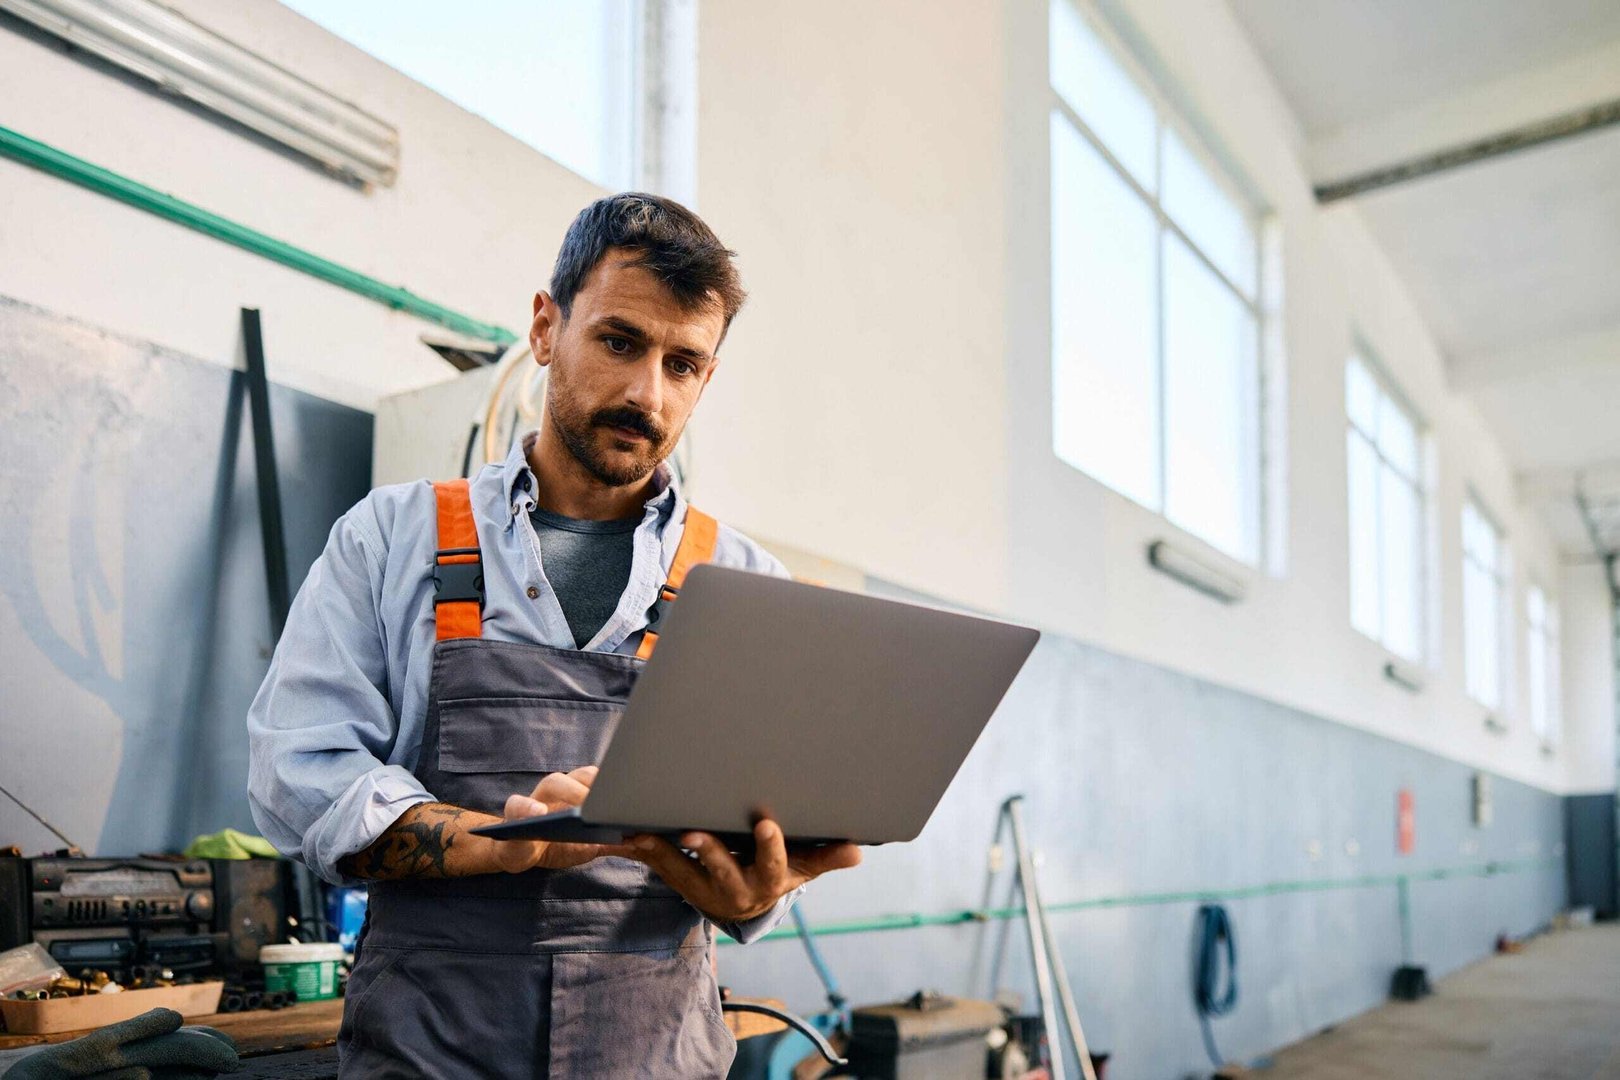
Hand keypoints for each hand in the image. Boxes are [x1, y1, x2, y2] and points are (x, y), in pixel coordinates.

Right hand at [492, 766, 632, 873]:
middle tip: (608, 802)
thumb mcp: (588, 847)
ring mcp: (537, 798)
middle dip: (595, 785)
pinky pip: (517, 804)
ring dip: (568, 791)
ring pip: (552, 783)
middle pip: (579, 776)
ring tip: (579, 807)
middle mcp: (560, 791)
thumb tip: (641, 841)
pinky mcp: (515, 814)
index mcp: (579, 794)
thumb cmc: (557, 843)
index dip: (613, 781)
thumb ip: (612, 843)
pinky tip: (538, 813)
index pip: (600, 779)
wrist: (520, 853)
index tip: (630, 788)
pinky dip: (527, 807)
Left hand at [627, 819, 860, 922]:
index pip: (772, 865)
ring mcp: (703, 887)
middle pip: (721, 870)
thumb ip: (827, 857)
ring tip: (646, 833)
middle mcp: (734, 889)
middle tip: (695, 831)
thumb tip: (858, 852)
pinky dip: (644, 850)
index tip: (768, 825)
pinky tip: (628, 832)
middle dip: (709, 850)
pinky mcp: (679, 881)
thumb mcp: (804, 866)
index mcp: (766, 881)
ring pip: (683, 871)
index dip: (770, 847)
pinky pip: (659, 866)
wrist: (743, 902)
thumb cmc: (777, 872)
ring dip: (664, 852)